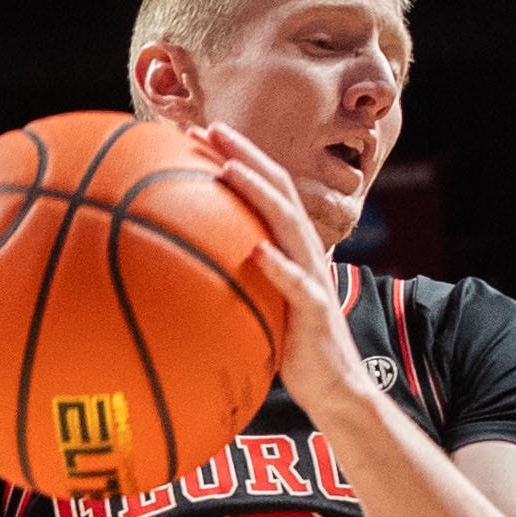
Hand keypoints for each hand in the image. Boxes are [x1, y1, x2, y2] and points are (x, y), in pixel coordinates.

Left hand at [193, 122, 382, 425]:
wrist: (335, 389)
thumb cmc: (291, 349)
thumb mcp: (259, 306)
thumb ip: (233, 280)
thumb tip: (180, 271)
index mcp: (290, 247)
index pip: (265, 189)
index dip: (236, 156)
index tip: (196, 133)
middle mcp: (304, 252)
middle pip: (278, 189)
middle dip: (244, 153)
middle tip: (208, 127)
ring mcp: (312, 277)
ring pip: (288, 224)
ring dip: (259, 192)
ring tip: (229, 168)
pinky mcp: (316, 310)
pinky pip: (297, 285)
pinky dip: (279, 265)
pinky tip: (257, 250)